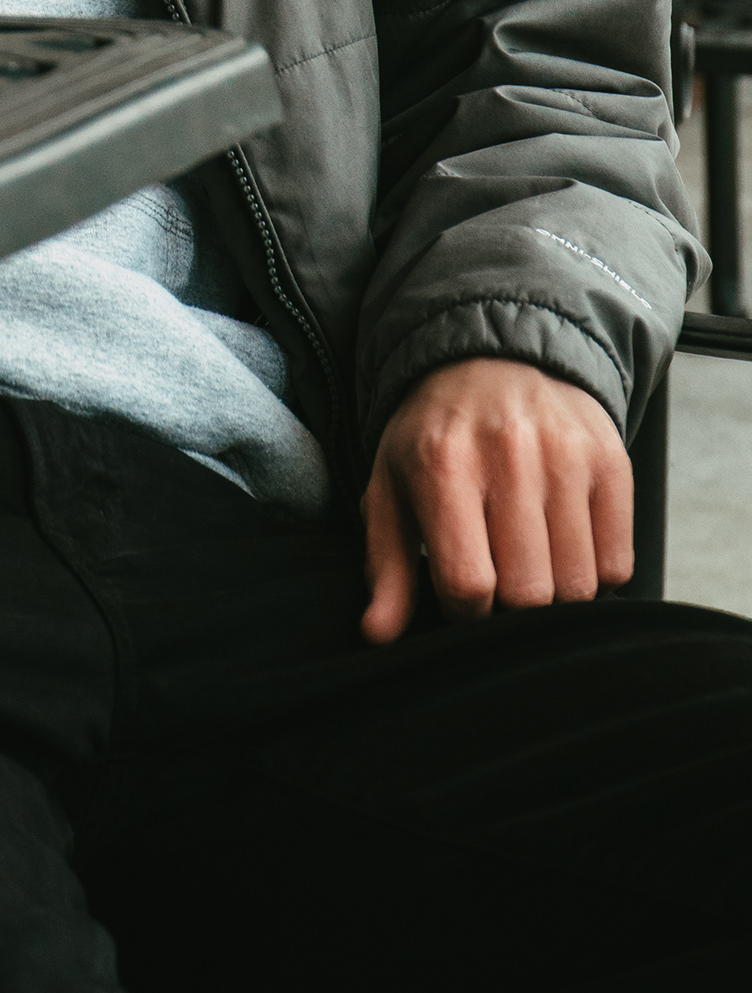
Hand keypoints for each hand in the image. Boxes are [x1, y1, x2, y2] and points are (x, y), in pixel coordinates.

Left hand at [360, 356, 633, 645]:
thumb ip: (386, 566)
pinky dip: (593, 572)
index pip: (467, 584)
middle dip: (510, 605)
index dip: (463, 610)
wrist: (494, 358)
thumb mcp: (392, 488)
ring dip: (554, 592)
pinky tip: (564, 545)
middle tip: (498, 574)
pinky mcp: (611, 461)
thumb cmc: (435, 437)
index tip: (461, 591)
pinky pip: (616, 564)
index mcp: (443, 464)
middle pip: (528, 593)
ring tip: (529, 558)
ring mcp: (567, 455)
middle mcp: (509, 454)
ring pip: (577, 586)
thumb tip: (376, 634)